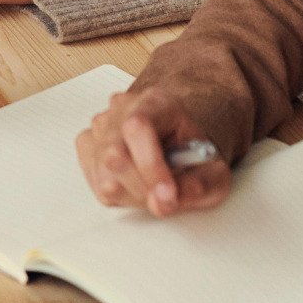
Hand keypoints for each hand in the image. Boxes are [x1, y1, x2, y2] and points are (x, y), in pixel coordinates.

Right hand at [75, 87, 231, 216]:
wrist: (180, 142)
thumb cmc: (194, 153)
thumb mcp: (215, 172)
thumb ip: (199, 186)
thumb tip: (165, 201)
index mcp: (157, 102)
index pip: (138, 127)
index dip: (150, 166)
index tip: (168, 195)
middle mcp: (122, 108)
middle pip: (114, 155)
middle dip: (142, 189)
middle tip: (165, 200)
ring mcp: (101, 124)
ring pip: (103, 174)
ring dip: (132, 194)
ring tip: (153, 188)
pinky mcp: (87, 143)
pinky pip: (94, 179)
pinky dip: (117, 192)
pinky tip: (136, 184)